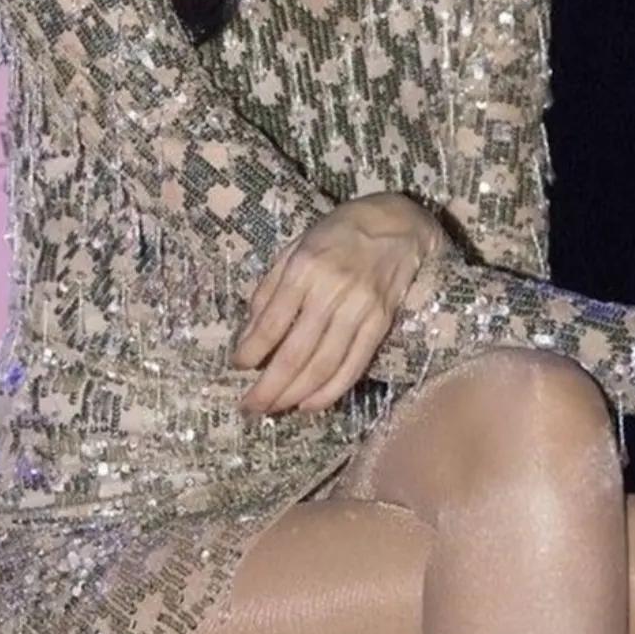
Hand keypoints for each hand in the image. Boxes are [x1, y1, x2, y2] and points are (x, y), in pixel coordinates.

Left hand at [230, 192, 445, 415]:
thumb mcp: (295, 247)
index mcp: (304, 269)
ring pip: (324, 365)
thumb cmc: (338, 234)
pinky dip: (331, 391)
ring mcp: (360, 309)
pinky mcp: (381, 323)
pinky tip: (309, 404)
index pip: (272, 322)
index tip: (237, 366)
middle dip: (269, 386)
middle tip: (250, 407)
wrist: (397, 224)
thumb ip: (270, 288)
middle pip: (296, 352)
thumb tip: (249, 334)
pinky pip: (354, 365)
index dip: (252, 350)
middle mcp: (332, 291)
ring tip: (274, 409)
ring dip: (295, 395)